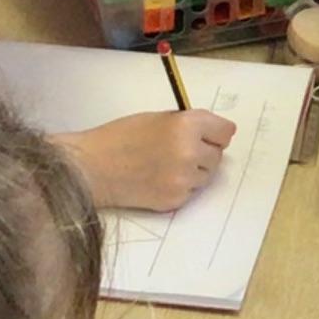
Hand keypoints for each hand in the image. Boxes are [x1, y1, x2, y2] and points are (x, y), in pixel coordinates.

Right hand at [67, 109, 234, 211]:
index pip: (226, 131)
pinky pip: (191, 192)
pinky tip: (157, 179)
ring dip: (193, 171)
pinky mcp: (175, 200)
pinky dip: (180, 187)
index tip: (209, 136)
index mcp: (186, 125)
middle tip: (177, 151)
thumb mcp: (157, 118)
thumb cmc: (119, 138)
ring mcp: (183, 179)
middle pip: (217, 155)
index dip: (215, 133)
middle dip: (203, 153)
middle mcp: (190, 152)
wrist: (91, 168)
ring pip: (206, 176)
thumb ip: (188, 124)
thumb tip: (214, 134)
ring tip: (164, 165)